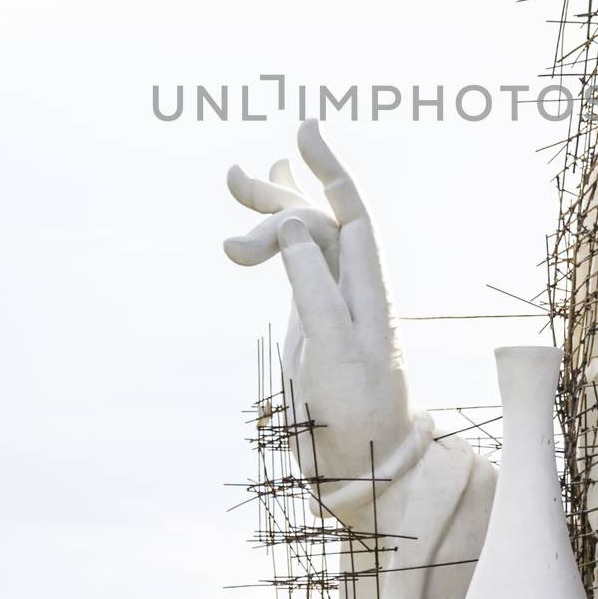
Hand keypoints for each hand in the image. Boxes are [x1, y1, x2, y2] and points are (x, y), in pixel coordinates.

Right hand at [224, 121, 428, 512]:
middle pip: (319, 218)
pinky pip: (296, 263)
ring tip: (235, 177)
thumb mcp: (332, 349)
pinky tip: (263, 220)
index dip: (329, 169)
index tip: (305, 131)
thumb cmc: (353, 415)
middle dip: (279, 192)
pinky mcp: (315, 318)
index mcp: (367, 287)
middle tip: (230, 177)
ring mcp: (333, 299)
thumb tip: (292, 224)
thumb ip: (312, 283)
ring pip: (304, 238)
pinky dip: (276, 237)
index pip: (351, 211)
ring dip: (272, 209)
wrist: (364, 467)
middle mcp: (353, 285)